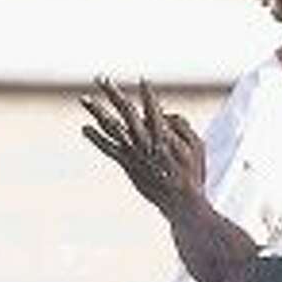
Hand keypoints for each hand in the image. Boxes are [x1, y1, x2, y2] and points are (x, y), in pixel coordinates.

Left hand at [80, 77, 204, 214]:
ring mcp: (133, 153)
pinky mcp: (127, 164)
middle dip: (113, 93)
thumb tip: (163, 114)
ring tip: (83, 98)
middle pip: (126, 112)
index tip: (142, 80)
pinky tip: (85, 128)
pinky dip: (96, 138)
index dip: (147, 95)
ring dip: (97, 111)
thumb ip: (182, 125)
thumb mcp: (198, 146)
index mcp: (164, 135)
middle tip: (101, 78)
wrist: (181, 203)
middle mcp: (145, 141)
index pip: (153, 108)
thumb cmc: (192, 173)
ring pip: (111, 127)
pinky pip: (108, 149)